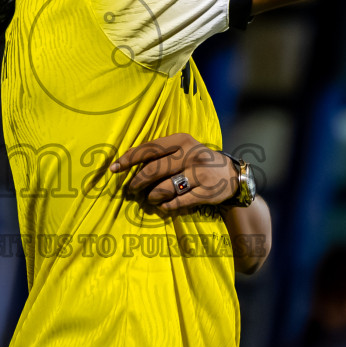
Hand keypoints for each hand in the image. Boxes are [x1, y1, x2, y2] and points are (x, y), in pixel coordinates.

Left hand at [109, 133, 234, 214]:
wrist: (231, 175)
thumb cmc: (197, 161)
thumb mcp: (182, 148)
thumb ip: (159, 152)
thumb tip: (126, 159)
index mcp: (182, 140)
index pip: (149, 148)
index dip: (129, 158)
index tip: (114, 168)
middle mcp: (191, 154)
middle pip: (154, 170)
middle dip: (137, 181)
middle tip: (131, 189)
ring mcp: (200, 173)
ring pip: (164, 188)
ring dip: (152, 196)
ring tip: (150, 198)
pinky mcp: (206, 192)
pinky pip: (178, 202)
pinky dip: (166, 206)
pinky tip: (163, 206)